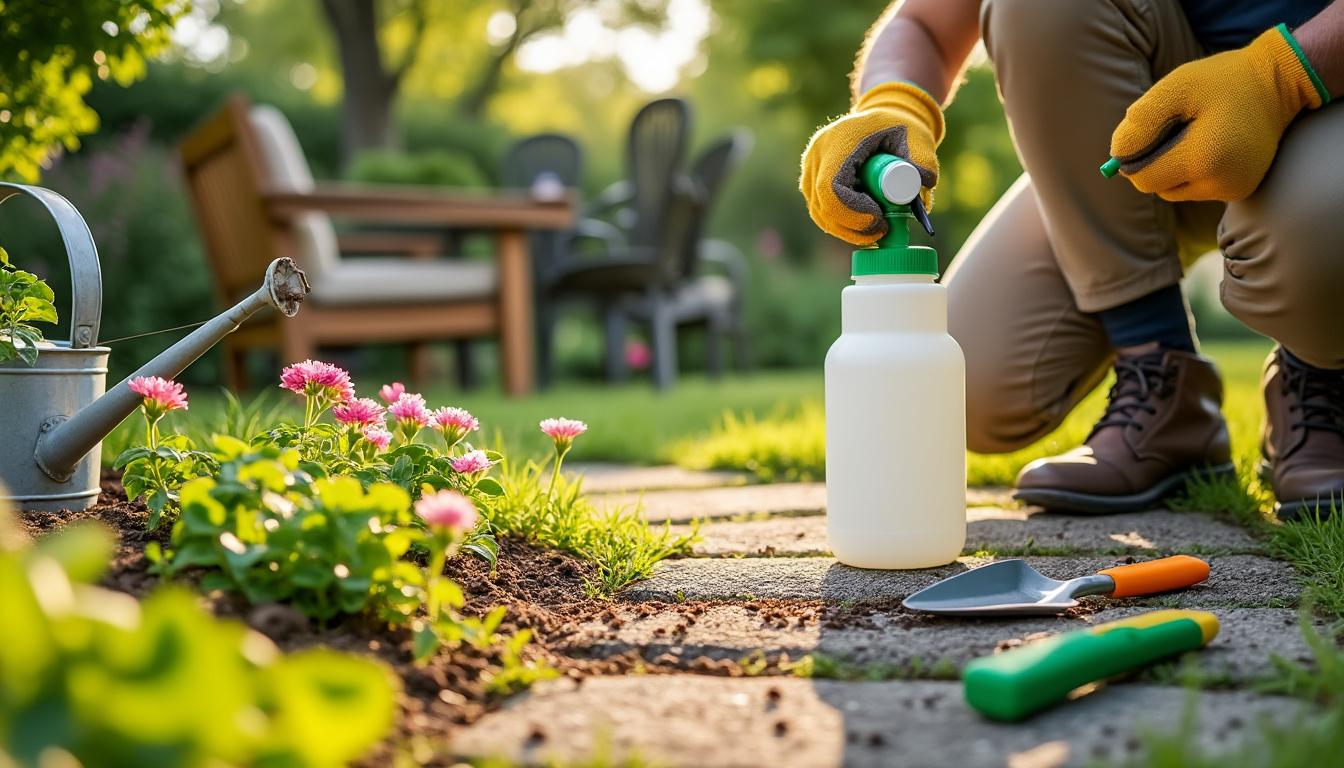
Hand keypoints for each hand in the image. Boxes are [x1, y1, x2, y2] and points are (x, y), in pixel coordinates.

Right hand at [800, 82, 943, 244]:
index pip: (833, 187)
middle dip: (852, 226)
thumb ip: (923, 164)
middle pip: (823, 204)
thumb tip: (921, 196)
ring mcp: (811, 166)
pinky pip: (819, 209)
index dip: (853, 212)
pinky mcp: (811, 178)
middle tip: (881, 231)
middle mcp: (819, 152)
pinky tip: (863, 224)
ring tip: (875, 229)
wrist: (885, 114)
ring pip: (818, 211)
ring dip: (846, 229)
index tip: (880, 220)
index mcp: (842, 139)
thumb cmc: (902, 127)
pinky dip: (840, 223)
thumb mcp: (919, 140)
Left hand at [1110, 24, 1327, 201]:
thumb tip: (1117, 154)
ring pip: (1176, 190)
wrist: (1278, 84)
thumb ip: (1141, 121)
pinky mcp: (1240, 190)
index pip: (1144, 179)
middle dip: (1156, 161)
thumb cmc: (1222, 81)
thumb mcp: (1176, 87)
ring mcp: (1233, 191)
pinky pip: (1198, 188)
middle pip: (1158, 187)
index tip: (1147, 133)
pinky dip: (1193, 170)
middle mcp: (1220, 184)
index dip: (1136, 158)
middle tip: (1175, 128)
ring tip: (1195, 133)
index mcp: (1204, 160)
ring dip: (1174, 167)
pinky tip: (1210, 144)